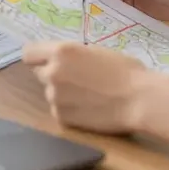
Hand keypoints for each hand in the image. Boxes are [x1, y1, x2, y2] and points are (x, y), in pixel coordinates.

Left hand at [22, 41, 150, 133]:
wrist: (139, 99)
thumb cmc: (124, 70)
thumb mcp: (94, 51)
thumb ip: (71, 56)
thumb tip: (60, 60)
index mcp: (61, 51)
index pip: (29, 53)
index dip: (38, 56)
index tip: (46, 60)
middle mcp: (52, 73)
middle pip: (38, 72)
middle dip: (51, 74)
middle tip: (74, 79)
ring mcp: (54, 97)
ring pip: (49, 92)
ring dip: (61, 93)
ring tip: (87, 95)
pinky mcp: (61, 118)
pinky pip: (58, 110)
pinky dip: (69, 109)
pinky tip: (88, 108)